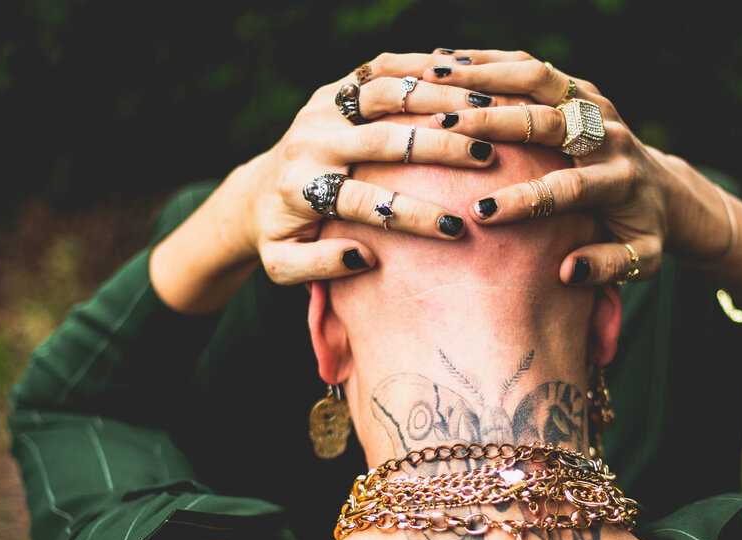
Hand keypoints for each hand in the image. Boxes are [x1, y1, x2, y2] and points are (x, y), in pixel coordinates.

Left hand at [152, 54, 508, 310]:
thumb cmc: (281, 237)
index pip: (363, 201)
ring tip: (484, 108)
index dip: (411, 215)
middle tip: (485, 156)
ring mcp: (323, 108)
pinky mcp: (334, 89)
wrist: (256, 191)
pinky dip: (421, 69)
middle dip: (437, 147)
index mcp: (301, 188)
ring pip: (384, 93)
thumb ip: (320, 267)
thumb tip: (365, 256)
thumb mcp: (283, 266)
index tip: (454, 229)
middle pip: (381, 138)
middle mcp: (311, 141)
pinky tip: (461, 77)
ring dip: (436, 99)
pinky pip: (381, 71)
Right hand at [416, 49, 741, 298]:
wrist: (665, 191)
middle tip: (447, 128)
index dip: (526, 199)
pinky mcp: (582, 90)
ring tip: (436, 77)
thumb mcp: (640, 261)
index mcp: (620, 182)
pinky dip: (493, 63)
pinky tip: (451, 65)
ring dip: (488, 76)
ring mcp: (597, 106)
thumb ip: (608, 267)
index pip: (570, 187)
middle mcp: (610, 137)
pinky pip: (535, 70)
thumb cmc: (642, 233)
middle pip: (552, 121)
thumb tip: (567, 271)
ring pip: (541, 80)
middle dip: (498, 123)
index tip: (482, 214)